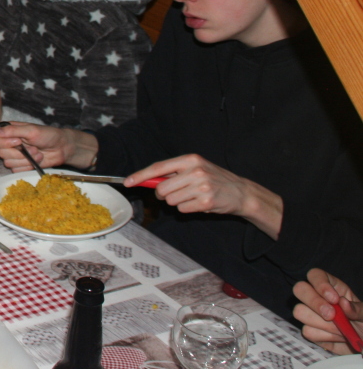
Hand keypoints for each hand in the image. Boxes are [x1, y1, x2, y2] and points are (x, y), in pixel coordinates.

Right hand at [0, 122, 94, 170]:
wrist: (62, 148)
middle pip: (0, 153)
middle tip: (33, 147)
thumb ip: (12, 131)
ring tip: (38, 153)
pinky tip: (37, 160)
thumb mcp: (30, 130)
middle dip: (19, 152)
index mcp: (8, 132)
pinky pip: (16, 170)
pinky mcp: (21, 166)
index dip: (3, 142)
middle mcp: (8, 144)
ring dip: (26, 159)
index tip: (18, 141)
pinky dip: (28, 166)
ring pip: (8, 163)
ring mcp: (14, 155)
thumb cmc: (47, 135)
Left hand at [126, 154, 283, 235]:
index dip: (140, 176)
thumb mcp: (195, 168)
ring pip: (170, 201)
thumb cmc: (213, 179)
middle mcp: (195, 171)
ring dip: (177, 202)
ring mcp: (201, 186)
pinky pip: (182, 209)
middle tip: (177, 193)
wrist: (240, 192)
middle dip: (164, 195)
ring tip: (192, 197)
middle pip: (161, 189)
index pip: (158, 168)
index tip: (127, 182)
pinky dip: (187, 209)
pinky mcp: (205, 201)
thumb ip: (173, 173)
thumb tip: (147, 180)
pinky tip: (199, 203)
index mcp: (190, 159)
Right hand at [294, 268, 362, 353]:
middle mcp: (316, 297)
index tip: (334, 299)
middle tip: (331, 315)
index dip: (320, 284)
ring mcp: (310, 314)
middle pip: (299, 289)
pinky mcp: (310, 330)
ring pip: (299, 311)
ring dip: (322, 323)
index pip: (315, 275)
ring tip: (341, 330)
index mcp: (331, 287)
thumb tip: (343, 303)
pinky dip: (324, 337)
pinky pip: (307, 332)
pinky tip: (337, 337)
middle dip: (314, 302)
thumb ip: (358, 308)